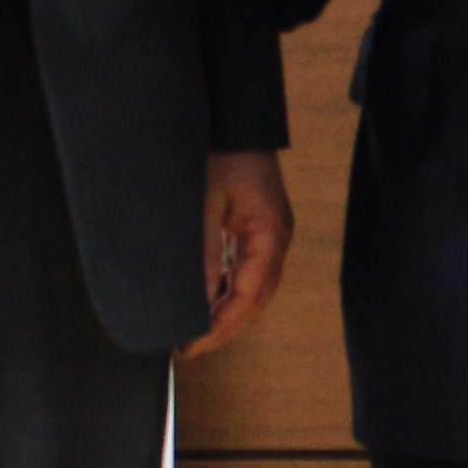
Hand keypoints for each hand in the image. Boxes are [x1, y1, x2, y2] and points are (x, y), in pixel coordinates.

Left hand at [180, 149, 293, 358]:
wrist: (236, 119)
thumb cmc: (221, 154)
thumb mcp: (205, 205)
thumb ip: (204, 253)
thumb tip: (197, 300)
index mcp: (269, 235)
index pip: (248, 295)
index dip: (221, 325)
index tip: (192, 346)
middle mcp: (276, 239)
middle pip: (257, 299)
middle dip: (226, 327)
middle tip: (191, 348)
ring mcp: (271, 233)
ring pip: (255, 288)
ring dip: (229, 311)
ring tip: (197, 331)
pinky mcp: (260, 227)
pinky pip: (249, 270)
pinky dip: (230, 290)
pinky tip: (210, 299)